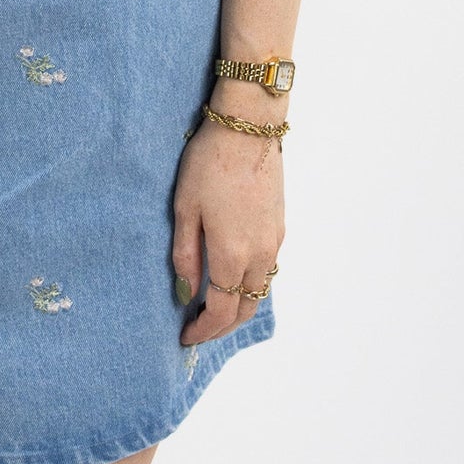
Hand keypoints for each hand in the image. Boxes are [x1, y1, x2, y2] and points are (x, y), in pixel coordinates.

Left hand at [172, 107, 284, 345]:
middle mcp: (259, 254)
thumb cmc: (208, 163)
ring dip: (238, 307)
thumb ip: (185, 254)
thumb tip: (186, 292)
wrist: (249, 127)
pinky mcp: (279, 226)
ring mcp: (274, 241)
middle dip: (221, 327)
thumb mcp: (185, 207)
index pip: (220, 311)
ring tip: (212, 307)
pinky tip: (232, 277)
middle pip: (245, 308)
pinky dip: (250, 285)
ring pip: (259, 291)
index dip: (203, 330)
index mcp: (231, 253)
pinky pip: (267, 270)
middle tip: (197, 329)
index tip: (184, 336)